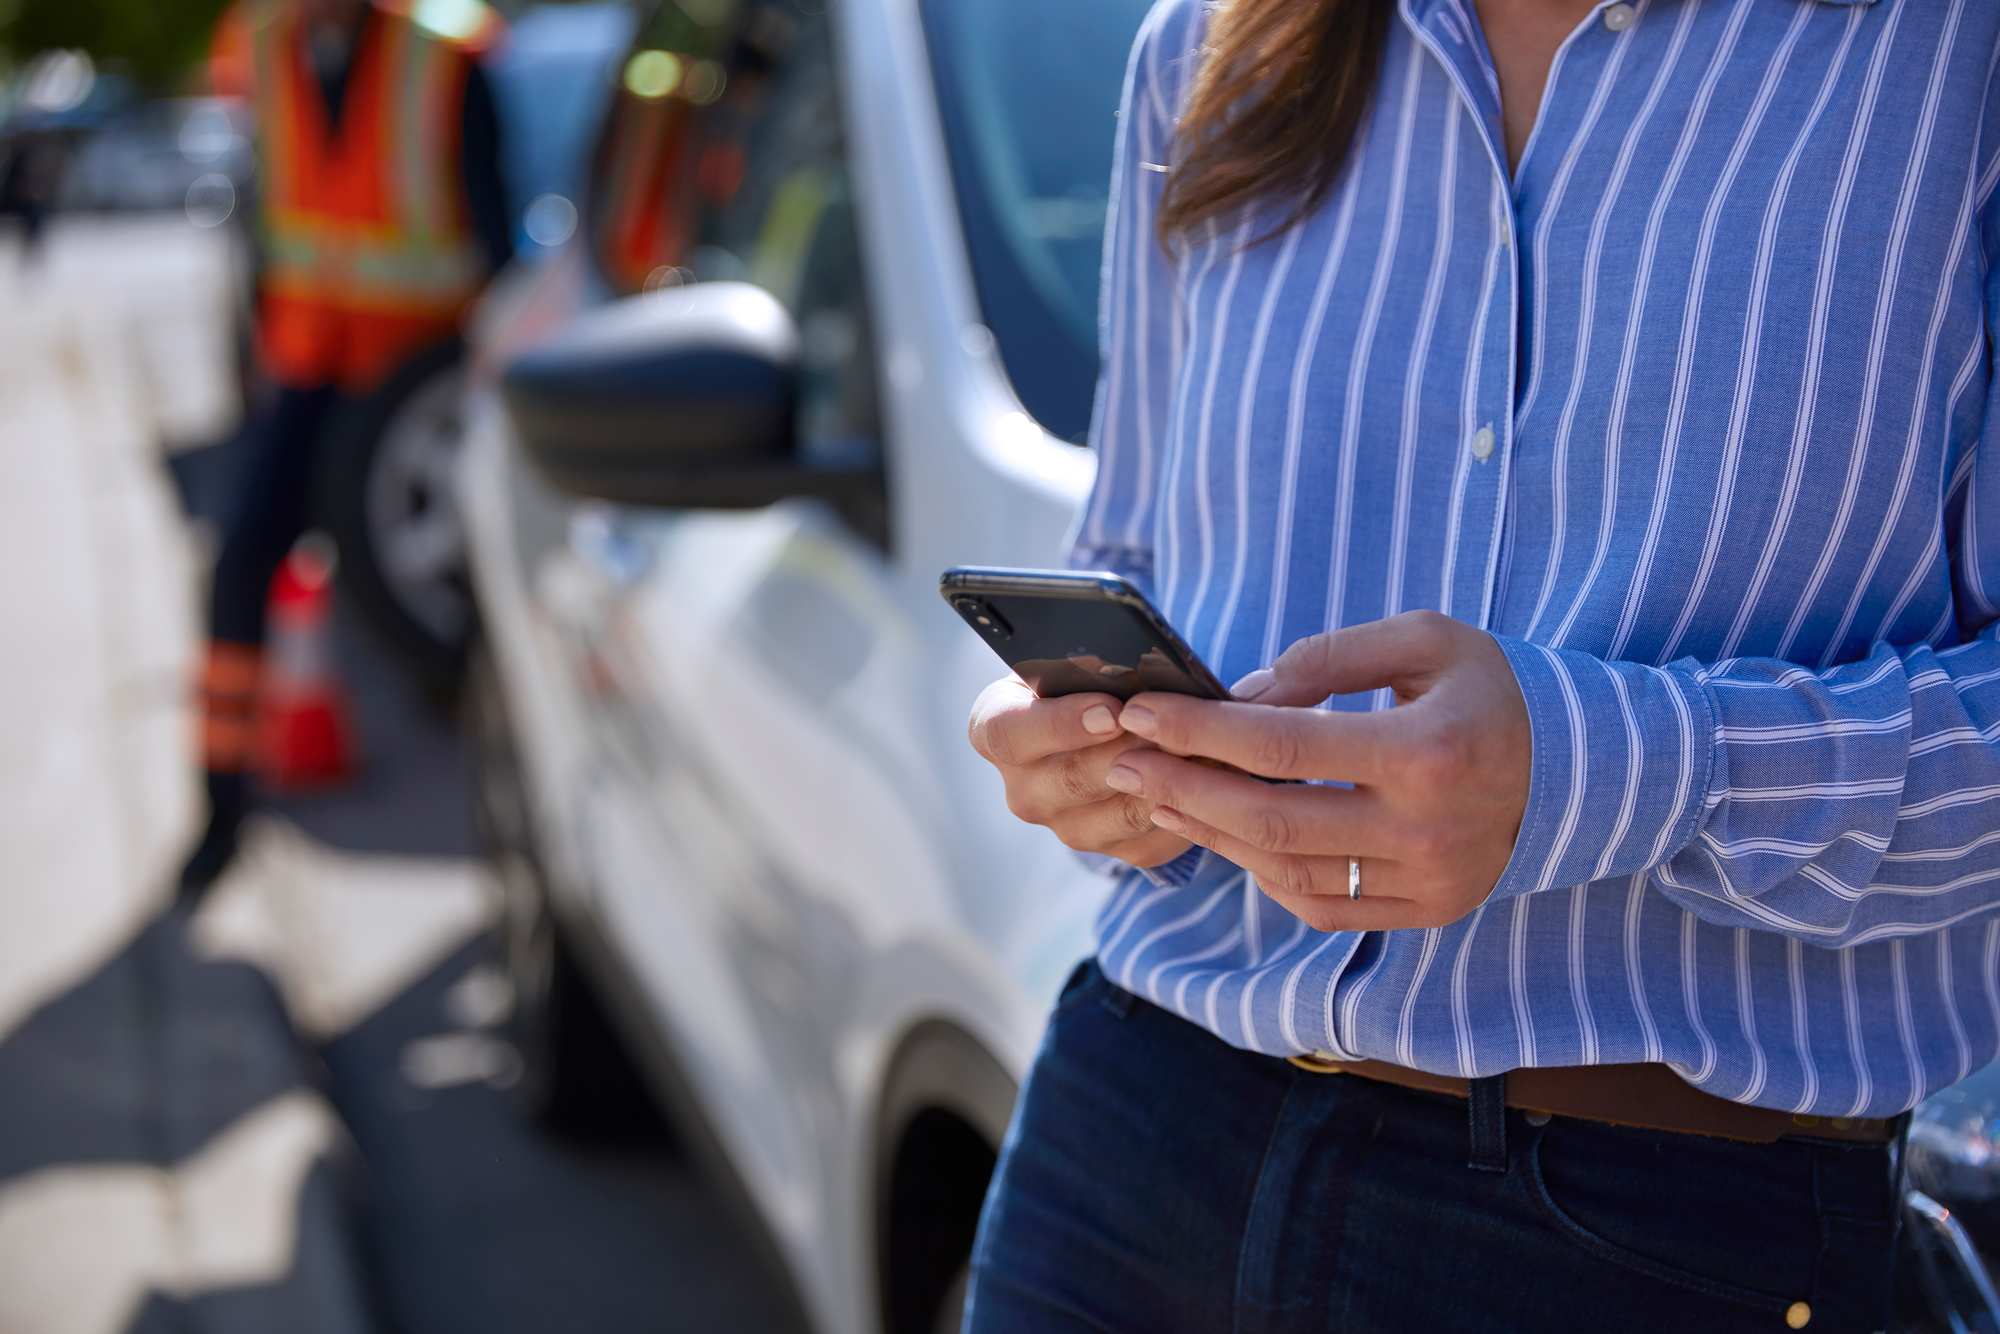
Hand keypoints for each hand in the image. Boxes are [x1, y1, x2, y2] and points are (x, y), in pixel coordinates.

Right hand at [968, 676, 1194, 868]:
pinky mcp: (1112, 850)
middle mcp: (1023, 789)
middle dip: (1129, 750)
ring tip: (1202, 746)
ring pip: (1120, 812)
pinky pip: (1153, 837)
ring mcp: (1065, 826)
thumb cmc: (1085, 680)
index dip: (1060, 724)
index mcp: (995, 732)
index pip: (1009, 735)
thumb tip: (1129, 669)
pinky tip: (1209, 777)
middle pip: (1071, 779)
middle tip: (1172, 726)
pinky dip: (1184, 807)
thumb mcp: (1073, 663)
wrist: (1102, 725)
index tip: (1109, 711)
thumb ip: (1087, 667)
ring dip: (1165, 779)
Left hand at [1102, 611, 1529, 930]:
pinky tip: (1225, 831)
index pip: (1281, 746)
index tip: (1140, 711)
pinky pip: (1322, 905)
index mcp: (1427, 752)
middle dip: (1181, 788)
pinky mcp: (1427, 912)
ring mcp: (1428, 883)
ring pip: (1286, 871)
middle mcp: (1427, 830)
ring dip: (1209, 832)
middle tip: (1120, 761)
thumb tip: (1239, 695)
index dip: (1199, 729)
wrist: (1584, 768)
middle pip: (1270, 820)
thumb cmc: (1492, 689)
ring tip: (1155, 794)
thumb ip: (1328, 659)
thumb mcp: (1423, 640)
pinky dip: (1263, 870)